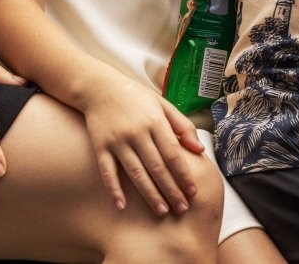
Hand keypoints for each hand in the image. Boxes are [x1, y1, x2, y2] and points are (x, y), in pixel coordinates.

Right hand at [79, 75, 204, 215]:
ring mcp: (117, 140)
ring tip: (162, 211)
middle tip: (182, 209)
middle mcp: (136, 132)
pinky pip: (108, 171)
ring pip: (136, 173)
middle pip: (157, 167)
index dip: (183, 174)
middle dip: (171, 190)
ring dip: (149, 194)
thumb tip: (199, 149)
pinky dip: (114, 189)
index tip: (193, 192)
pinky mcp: (101, 146)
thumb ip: (182, 125)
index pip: (173, 153)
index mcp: (154, 121)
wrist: (98, 87)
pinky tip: (121, 205)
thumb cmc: (135, 97)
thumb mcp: (162, 104)